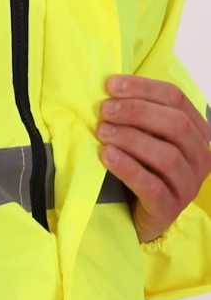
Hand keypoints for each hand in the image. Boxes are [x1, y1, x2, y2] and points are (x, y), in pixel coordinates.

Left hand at [96, 75, 210, 242]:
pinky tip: (107, 156)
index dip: (143, 88)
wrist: (137, 215)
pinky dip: (128, 168)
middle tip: (105, 110)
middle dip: (136, 112)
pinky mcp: (169, 208)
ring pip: (166, 155)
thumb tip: (109, 88)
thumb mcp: (143, 136)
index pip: (176, 98)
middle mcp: (198, 156)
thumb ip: (136, 115)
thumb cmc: (140, 166)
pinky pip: (152, 186)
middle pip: (174, 124)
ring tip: (102, 132)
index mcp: (195, 131)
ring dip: (130, 138)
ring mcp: (187, 185)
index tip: (111, 85)